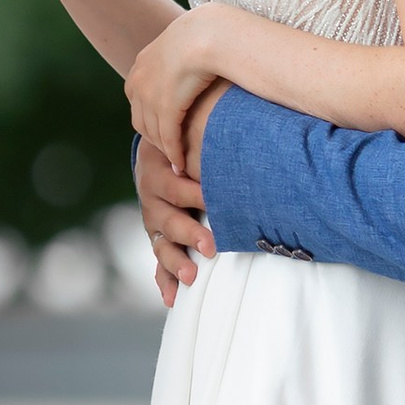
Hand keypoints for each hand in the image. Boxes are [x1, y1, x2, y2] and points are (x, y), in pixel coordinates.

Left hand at [124, 6, 233, 163]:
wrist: (210, 32)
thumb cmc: (207, 35)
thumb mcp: (184, 45)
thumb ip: (180, 59)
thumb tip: (190, 65)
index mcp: (141, 65)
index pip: (139, 101)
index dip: (151, 119)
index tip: (165, 131)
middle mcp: (139, 81)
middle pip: (142, 120)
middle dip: (156, 138)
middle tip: (171, 153)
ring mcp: (150, 95)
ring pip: (154, 133)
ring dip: (165, 150)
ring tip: (178, 162)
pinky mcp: (166, 108)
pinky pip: (168, 138)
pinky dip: (173, 154)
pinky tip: (181, 164)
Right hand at [133, 127, 215, 304]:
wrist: (163, 144)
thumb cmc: (188, 134)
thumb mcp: (193, 126)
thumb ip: (213, 127)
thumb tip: (252, 105)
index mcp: (159, 168)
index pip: (175, 185)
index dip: (193, 194)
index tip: (214, 201)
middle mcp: (152, 196)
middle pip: (167, 219)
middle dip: (189, 234)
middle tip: (211, 246)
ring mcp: (154, 220)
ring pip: (162, 245)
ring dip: (176, 262)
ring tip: (192, 276)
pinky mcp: (159, 238)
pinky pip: (158, 263)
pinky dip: (165, 281)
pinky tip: (172, 299)